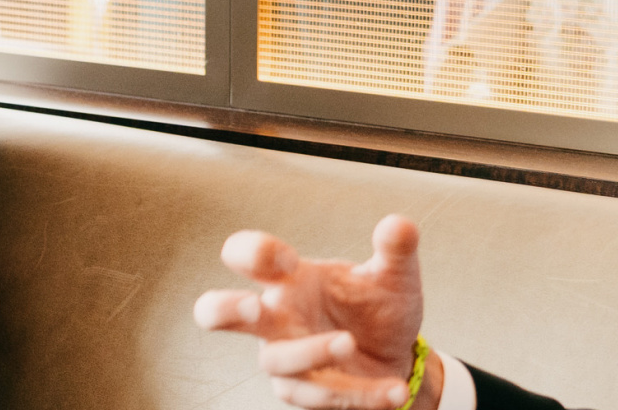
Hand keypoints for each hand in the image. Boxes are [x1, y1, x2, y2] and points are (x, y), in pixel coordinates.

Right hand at [194, 215, 438, 409]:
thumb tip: (400, 224)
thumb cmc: (378, 309)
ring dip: (311, 352)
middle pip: (218, 313)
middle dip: (223, 311)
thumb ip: (395, 250)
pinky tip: (392, 390)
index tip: (287, 259)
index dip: (254, 254)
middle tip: (251, 307)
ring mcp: (285, 357)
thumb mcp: (393, 277)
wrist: (397, 359)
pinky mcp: (305, 392)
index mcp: (288, 280)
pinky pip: (320, 396)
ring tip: (349, 343)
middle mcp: (276, 318)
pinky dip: (358, 394)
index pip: (245, 256)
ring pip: (277, 360)